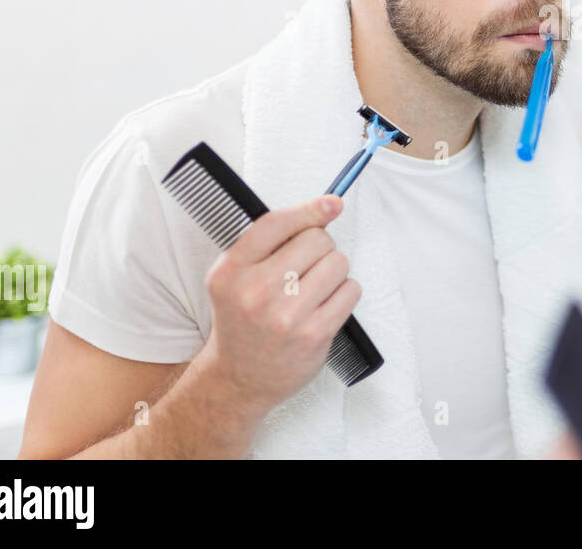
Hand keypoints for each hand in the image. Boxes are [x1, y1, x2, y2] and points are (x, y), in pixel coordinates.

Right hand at [200, 194, 361, 413]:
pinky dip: (344, 292)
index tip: (332, 203)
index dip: (310, 209)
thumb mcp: (236, 275)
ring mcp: (285, 315)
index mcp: (231, 270)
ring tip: (314, 288)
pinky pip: (351, 290)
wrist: (239, 377)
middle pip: (316, 239)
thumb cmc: (244, 318)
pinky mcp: (313, 334)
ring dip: (334, 270)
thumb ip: (272, 239)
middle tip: (306, 268)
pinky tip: (325, 305)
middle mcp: (255, 292)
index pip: (277, 223)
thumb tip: (329, 205)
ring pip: (338, 262)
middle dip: (320, 247)